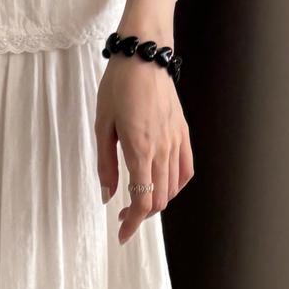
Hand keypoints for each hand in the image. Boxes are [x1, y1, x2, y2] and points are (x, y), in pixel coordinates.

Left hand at [95, 55, 193, 243]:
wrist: (144, 54)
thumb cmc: (119, 86)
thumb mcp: (102, 126)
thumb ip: (106, 164)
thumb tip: (108, 196)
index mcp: (140, 149)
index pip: (142, 201)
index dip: (132, 224)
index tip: (121, 234)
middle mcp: (162, 149)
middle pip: (158, 200)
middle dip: (140, 216)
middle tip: (122, 217)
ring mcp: (176, 141)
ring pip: (172, 188)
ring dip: (156, 201)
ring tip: (138, 200)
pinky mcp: (183, 132)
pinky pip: (186, 169)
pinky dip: (175, 185)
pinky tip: (162, 184)